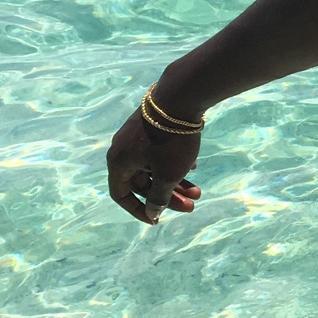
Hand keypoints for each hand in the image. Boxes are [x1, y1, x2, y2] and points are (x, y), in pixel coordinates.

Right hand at [106, 107, 202, 225]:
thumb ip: (159, 197)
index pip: (121, 195)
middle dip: (167, 196)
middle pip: (142, 182)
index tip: (157, 220)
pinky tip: (194, 165)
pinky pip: (158, 152)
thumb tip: (153, 214)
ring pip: (154, 167)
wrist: (180, 96)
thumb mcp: (167, 174)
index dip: (138, 210)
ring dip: (176, 181)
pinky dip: (174, 162)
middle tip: (192, 205)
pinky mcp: (150, 125)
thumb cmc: (171, 141)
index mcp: (118, 162)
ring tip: (199, 192)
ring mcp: (136, 136)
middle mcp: (122, 149)